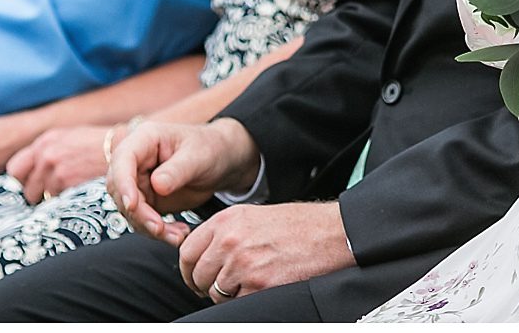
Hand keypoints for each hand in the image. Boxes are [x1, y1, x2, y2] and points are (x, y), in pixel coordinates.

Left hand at [7, 126, 109, 203]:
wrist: (124, 148)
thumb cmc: (98, 145)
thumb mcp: (70, 138)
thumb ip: (48, 151)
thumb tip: (30, 172)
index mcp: (45, 141)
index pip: (15, 169)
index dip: (22, 180)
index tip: (32, 185)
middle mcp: (46, 155)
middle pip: (26, 188)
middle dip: (37, 193)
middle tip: (54, 193)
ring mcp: (55, 170)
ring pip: (40, 198)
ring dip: (51, 200)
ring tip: (69, 194)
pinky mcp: (66, 185)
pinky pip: (55, 203)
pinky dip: (64, 203)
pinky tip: (77, 196)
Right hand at [107, 119, 260, 248]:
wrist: (222, 160)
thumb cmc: (211, 148)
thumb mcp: (199, 156)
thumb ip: (178, 170)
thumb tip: (156, 185)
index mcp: (145, 139)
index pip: (123, 160)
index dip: (123, 184)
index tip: (132, 205)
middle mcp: (136, 161)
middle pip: (121, 190)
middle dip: (138, 213)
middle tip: (159, 229)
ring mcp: (139, 182)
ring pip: (130, 210)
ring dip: (149, 227)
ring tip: (177, 236)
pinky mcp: (146, 200)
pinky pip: (143, 220)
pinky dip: (158, 232)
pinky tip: (179, 234)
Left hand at [176, 201, 351, 303]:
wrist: (332, 233)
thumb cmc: (299, 224)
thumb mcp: (254, 216)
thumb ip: (225, 232)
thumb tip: (202, 254)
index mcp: (227, 220)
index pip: (186, 252)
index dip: (189, 269)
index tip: (195, 276)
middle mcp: (231, 240)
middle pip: (198, 275)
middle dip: (207, 284)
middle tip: (222, 285)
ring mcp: (243, 263)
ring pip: (215, 292)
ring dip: (227, 293)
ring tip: (248, 282)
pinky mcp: (259, 284)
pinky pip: (236, 302)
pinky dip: (246, 299)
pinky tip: (262, 285)